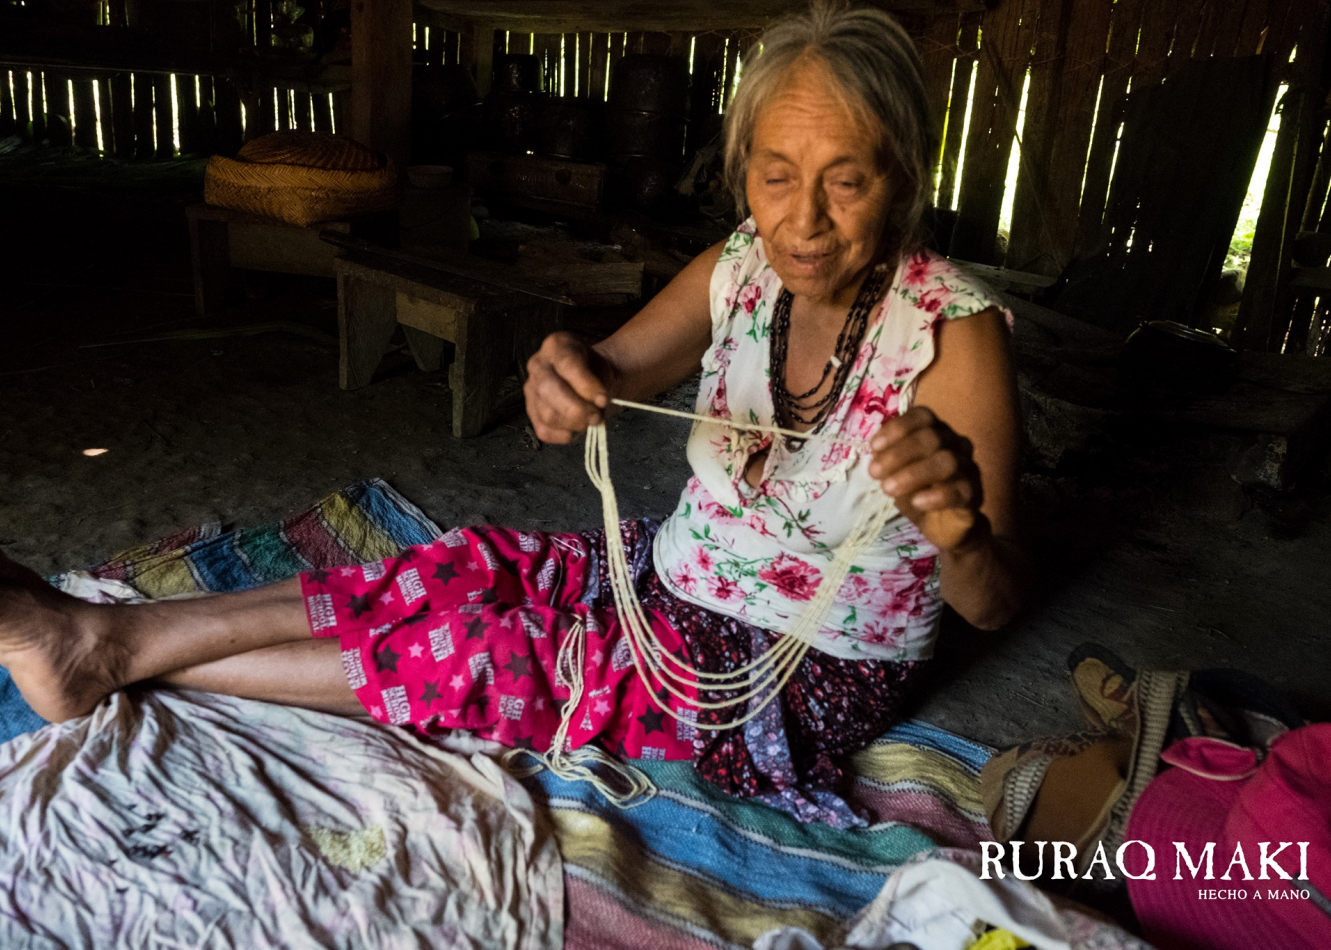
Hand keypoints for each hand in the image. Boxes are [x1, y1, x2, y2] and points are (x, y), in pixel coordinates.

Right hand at [524, 332, 612, 443]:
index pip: (566, 364)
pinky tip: (576, 430)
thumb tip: (596, 404)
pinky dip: (563, 435)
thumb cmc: (597, 373)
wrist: (592, 381)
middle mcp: (538, 365)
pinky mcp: (531, 412)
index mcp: (556, 345)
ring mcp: (530, 389)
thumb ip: (601, 383)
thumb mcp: (604, 368)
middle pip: (549, 389)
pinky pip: (543, 430)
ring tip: (590, 420)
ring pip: (547, 414)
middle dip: (577, 409)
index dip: (586, 385)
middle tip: (597, 416)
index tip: (603, 399)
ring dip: (574, 424)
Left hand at [868, 406, 985, 551]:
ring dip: (913, 474)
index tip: (874, 448)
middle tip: (874, 473)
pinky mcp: (973, 495)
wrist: (944, 526)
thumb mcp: (897, 473)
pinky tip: (916, 502)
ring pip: (947, 462)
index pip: (923, 416)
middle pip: (931, 438)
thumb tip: (877, 452)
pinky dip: (934, 495)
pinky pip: (958, 491)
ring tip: (888, 489)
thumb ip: (889, 458)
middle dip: (898, 454)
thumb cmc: (919, 492)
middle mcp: (956, 444)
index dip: (897, 428)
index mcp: (937, 432)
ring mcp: (968, 468)